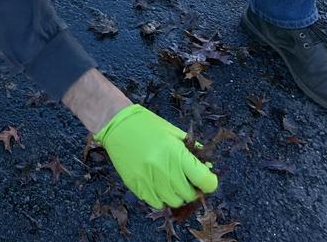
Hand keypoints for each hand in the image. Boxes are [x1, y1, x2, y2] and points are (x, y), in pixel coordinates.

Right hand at [94, 104, 217, 208]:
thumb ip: (191, 150)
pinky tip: (156, 183)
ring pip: (173, 201)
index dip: (209, 182)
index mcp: (177, 154)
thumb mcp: (172, 132)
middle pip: (190, 195)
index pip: (205, 181)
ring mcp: (150, 180)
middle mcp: (165, 170)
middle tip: (185, 178)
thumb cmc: (146, 125)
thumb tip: (207, 167)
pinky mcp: (137, 186)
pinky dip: (160, 196)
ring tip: (169, 179)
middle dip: (191, 188)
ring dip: (175, 193)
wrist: (117, 123)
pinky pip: (156, 202)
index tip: (204, 178)